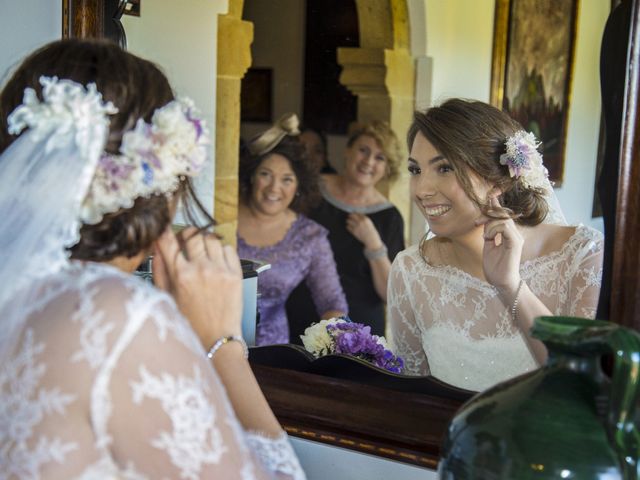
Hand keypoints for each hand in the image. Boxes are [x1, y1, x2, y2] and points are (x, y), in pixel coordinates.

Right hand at [153, 227, 242, 348]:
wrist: (216, 339)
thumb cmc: (190, 321)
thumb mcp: (167, 297)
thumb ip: (160, 270)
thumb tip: (157, 246)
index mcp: (180, 276)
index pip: (168, 241)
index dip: (165, 231)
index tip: (165, 228)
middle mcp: (201, 269)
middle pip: (192, 234)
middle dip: (187, 235)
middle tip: (187, 242)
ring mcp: (220, 270)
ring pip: (211, 238)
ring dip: (205, 242)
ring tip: (203, 253)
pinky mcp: (236, 274)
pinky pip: (228, 248)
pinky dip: (222, 250)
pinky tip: (217, 261)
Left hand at [346, 213, 382, 249]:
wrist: (372, 240)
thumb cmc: (372, 232)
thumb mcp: (370, 223)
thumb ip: (364, 219)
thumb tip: (358, 216)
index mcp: (366, 219)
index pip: (357, 213)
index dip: (354, 213)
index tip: (353, 214)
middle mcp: (361, 222)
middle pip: (352, 215)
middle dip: (350, 216)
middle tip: (349, 217)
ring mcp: (357, 226)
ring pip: (348, 221)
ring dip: (348, 221)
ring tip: (349, 222)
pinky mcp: (354, 232)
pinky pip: (348, 227)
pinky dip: (348, 227)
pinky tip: (349, 227)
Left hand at [476, 197, 523, 300]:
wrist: (501, 283)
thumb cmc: (495, 267)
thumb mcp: (489, 245)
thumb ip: (489, 232)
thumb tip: (484, 220)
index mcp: (508, 233)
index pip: (503, 214)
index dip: (496, 204)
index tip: (489, 194)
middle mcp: (514, 233)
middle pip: (503, 213)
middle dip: (489, 212)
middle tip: (477, 221)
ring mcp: (516, 237)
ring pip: (503, 219)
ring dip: (489, 224)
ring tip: (484, 235)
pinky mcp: (515, 243)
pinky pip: (504, 227)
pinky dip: (493, 229)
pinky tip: (489, 238)